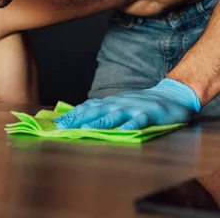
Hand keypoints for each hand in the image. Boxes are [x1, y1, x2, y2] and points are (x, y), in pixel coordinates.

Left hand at [52, 78, 200, 129]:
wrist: (171, 95)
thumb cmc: (140, 103)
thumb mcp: (119, 104)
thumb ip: (102, 110)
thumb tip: (78, 117)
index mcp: (110, 103)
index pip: (87, 108)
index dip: (72, 116)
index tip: (56, 124)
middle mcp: (118, 104)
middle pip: (95, 111)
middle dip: (78, 119)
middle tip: (63, 128)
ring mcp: (133, 108)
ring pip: (114, 115)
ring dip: (99, 122)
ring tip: (85, 130)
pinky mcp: (149, 115)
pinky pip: (138, 121)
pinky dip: (130, 126)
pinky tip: (123, 133)